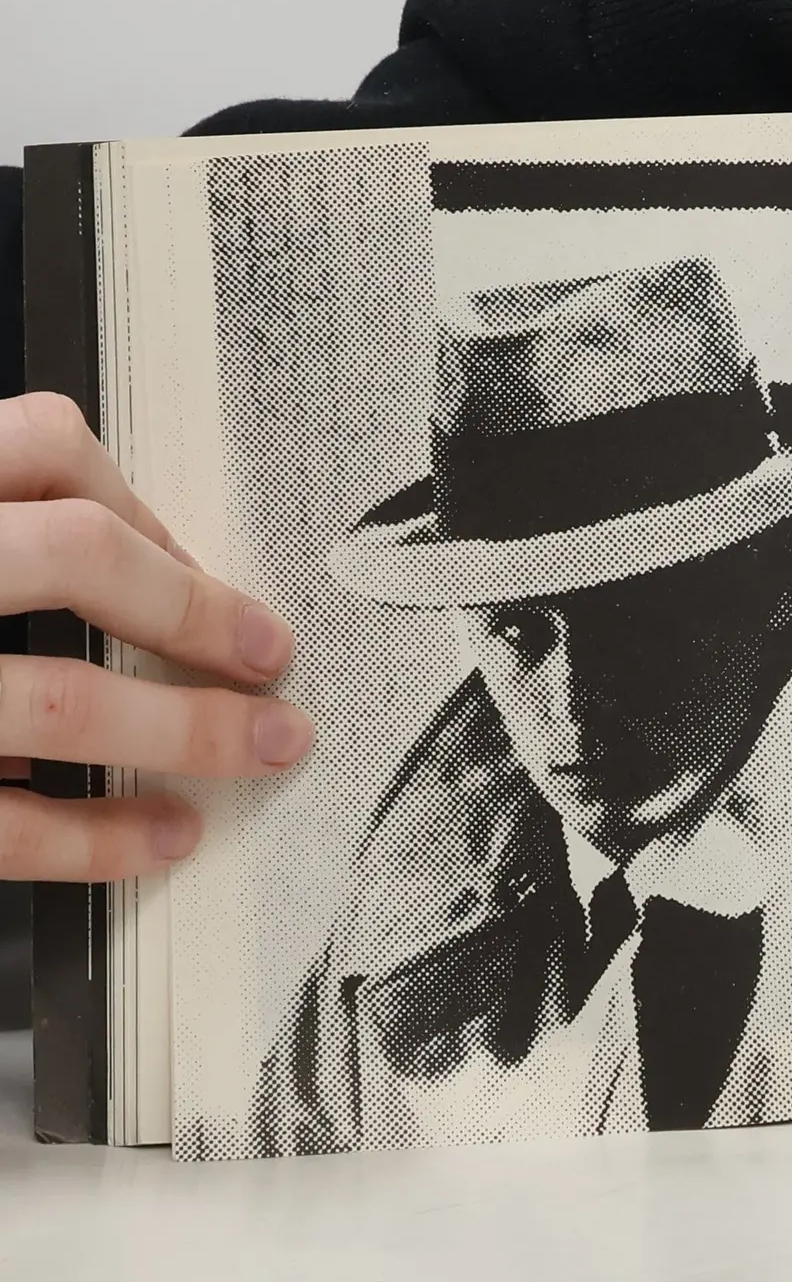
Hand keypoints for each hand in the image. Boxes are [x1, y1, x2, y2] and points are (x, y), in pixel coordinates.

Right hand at [0, 393, 313, 880]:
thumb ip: (14, 536)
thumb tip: (144, 564)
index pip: (40, 444)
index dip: (141, 507)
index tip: (204, 565)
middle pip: (76, 556)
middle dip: (200, 611)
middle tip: (274, 655)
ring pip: (57, 702)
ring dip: (187, 733)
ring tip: (266, 747)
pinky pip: (4, 824)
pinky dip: (99, 837)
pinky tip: (164, 836)